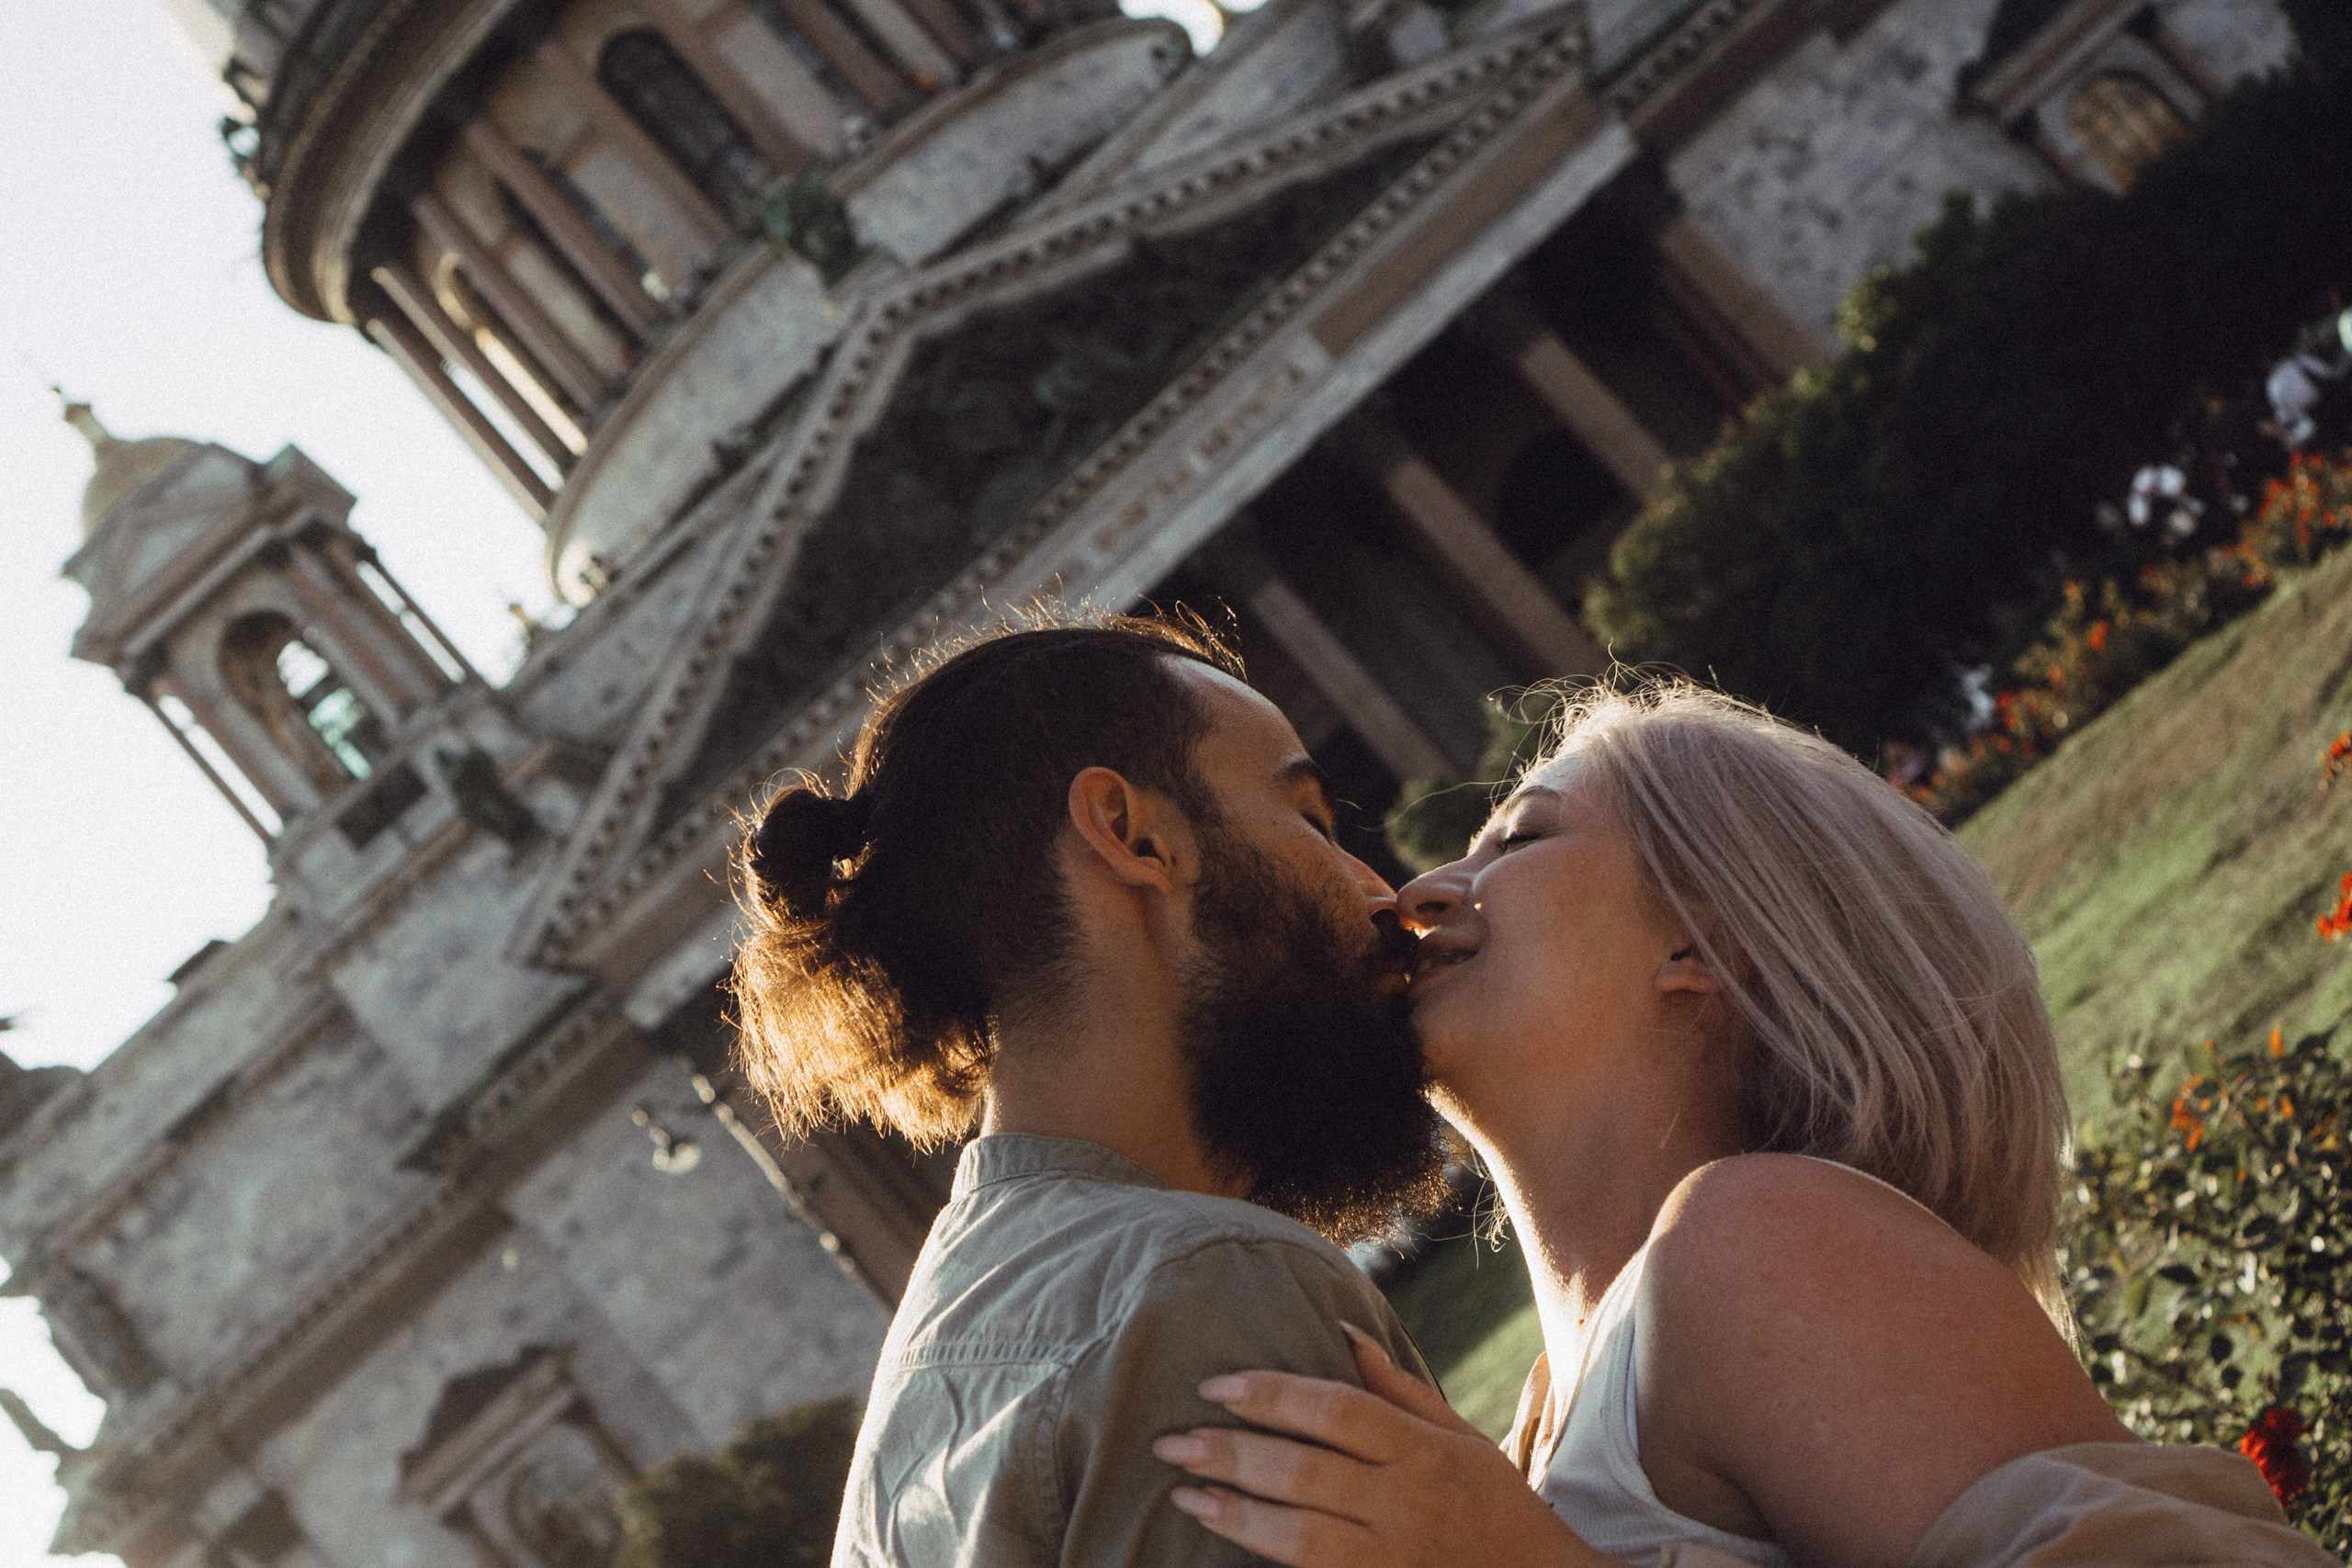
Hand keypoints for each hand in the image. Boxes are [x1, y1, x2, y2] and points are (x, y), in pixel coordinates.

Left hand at [1151, 1323, 1612, 1567]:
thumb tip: (1339, 1328)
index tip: (1214, 1387)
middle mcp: (1408, 1504)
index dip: (1269, 1396)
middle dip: (1229, 1454)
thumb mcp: (1461, 1438)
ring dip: (1234, 1514)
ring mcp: (1395, 1559)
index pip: (1335, 1411)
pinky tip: (1226, 1541)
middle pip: (1303, 1472)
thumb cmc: (1497, 1506)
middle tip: (1171, 1442)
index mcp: (1425, 1452)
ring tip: (1183, 1494)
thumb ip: (1397, 1388)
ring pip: (1299, 1536)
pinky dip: (1264, 1559)